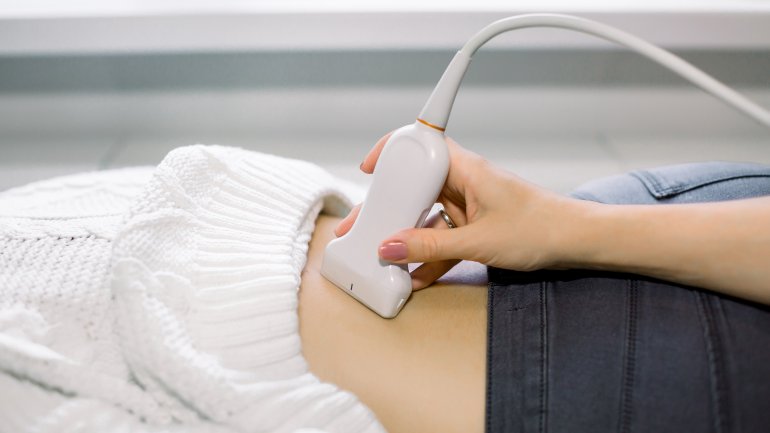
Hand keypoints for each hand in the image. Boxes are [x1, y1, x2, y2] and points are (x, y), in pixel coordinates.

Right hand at [335, 133, 592, 288]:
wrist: (576, 242)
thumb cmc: (540, 227)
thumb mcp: (477, 242)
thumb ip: (430, 247)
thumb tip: (391, 247)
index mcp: (465, 169)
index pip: (420, 146)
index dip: (392, 152)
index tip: (368, 169)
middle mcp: (463, 181)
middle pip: (415, 187)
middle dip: (389, 208)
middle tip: (363, 227)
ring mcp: (467, 204)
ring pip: (426, 214)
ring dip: (407, 237)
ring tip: (383, 257)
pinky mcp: (473, 225)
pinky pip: (442, 236)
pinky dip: (428, 253)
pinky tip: (413, 275)